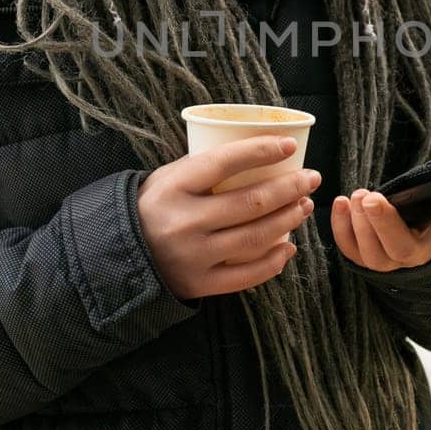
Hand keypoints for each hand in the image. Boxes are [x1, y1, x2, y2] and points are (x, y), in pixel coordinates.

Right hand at [136, 136, 320, 299]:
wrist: (119, 255)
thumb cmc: (152, 207)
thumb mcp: (166, 178)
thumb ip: (203, 167)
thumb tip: (256, 154)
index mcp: (175, 187)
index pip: (225, 162)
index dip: (261, 151)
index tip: (289, 146)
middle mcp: (185, 221)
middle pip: (251, 202)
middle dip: (290, 188)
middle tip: (311, 179)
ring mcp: (194, 255)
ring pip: (255, 237)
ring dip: (288, 220)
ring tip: (304, 207)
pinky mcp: (200, 283)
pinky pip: (246, 275)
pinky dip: (273, 261)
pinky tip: (289, 247)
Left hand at [331, 159, 430, 273]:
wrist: (422, 232)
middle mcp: (421, 252)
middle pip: (403, 249)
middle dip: (385, 224)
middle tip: (371, 197)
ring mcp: (393, 259)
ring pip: (375, 256)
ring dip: (361, 226)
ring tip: (358, 195)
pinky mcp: (369, 258)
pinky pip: (352, 252)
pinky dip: (342, 230)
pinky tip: (341, 203)